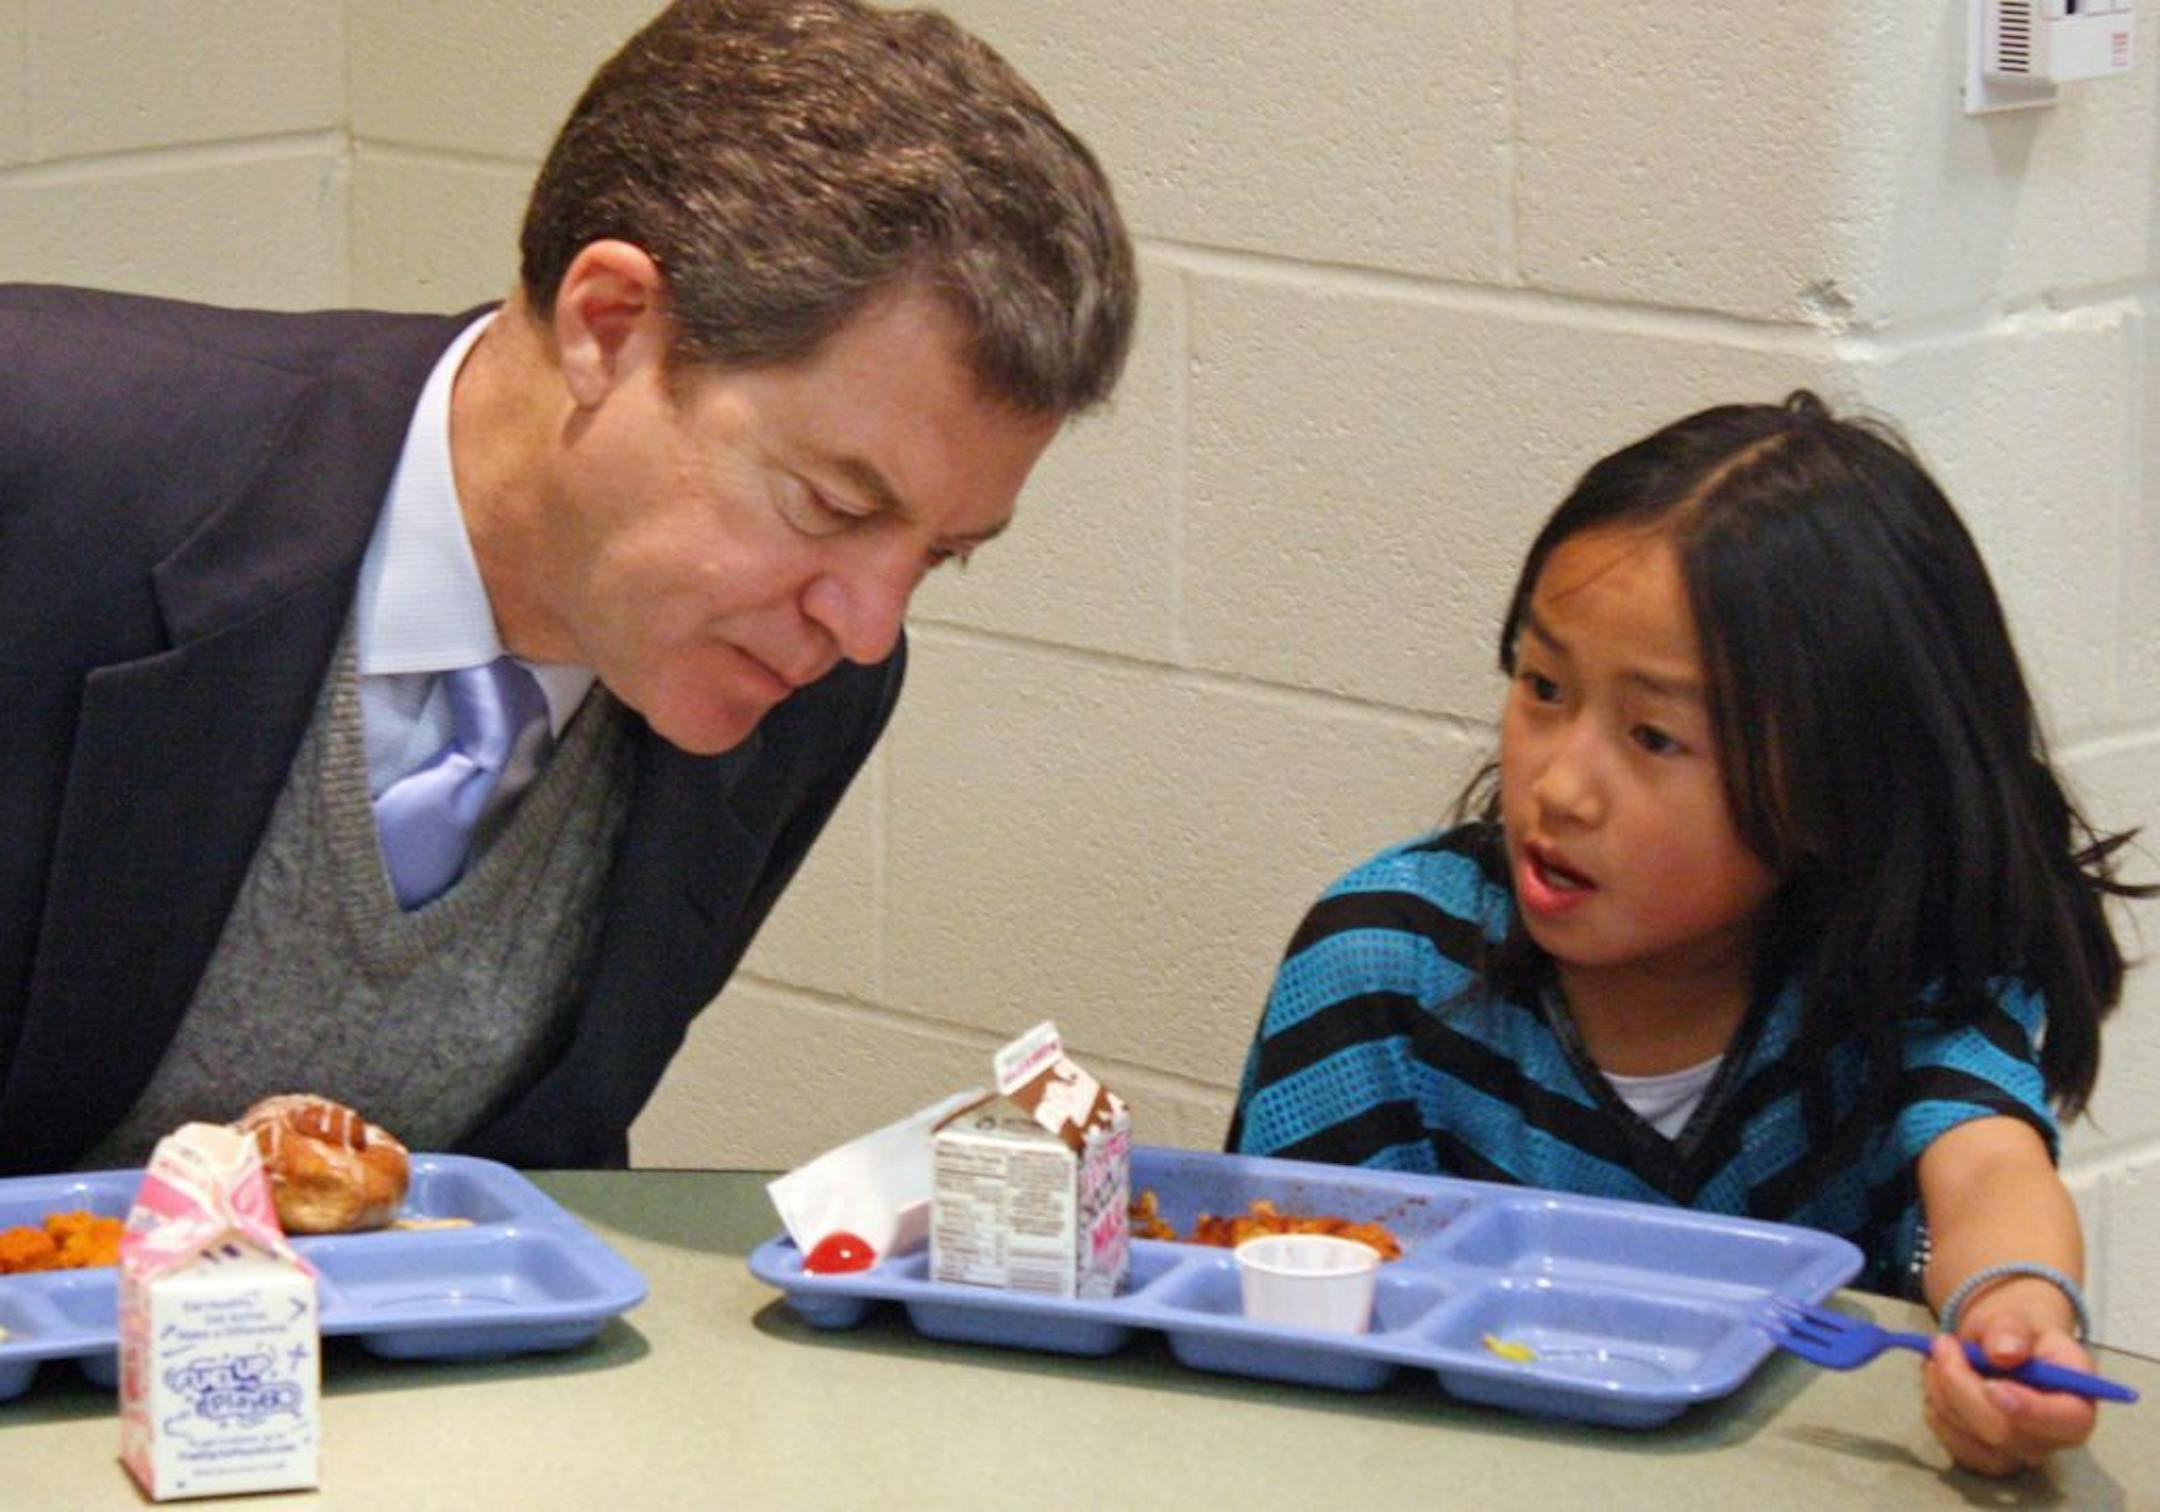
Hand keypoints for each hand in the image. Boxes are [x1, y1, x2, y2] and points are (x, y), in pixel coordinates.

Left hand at [1921, 1306, 2096, 1475]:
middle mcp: (2055, 1437)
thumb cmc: (2017, 1335)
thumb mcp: (2017, 1318)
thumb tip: (2004, 1352)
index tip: (1992, 1385)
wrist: (2000, 1349)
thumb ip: (2012, 1330)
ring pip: (1971, 1438)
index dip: (2031, 1410)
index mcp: (2078, 1400)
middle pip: (2004, 1432)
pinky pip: (1952, 1443)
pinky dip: (1935, 1408)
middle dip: (1961, 1385)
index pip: (2069, 1421)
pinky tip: (1939, 1382)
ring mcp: (2020, 1452)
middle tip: (1943, 1343)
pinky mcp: (1987, 1458)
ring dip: (1941, 1391)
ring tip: (1941, 1355)